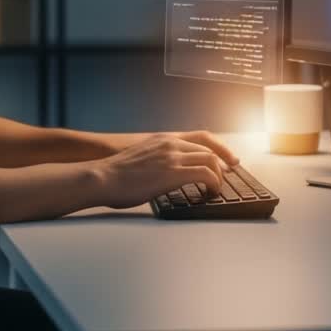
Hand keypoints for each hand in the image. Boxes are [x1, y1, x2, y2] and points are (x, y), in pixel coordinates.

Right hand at [91, 133, 231, 208]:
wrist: (103, 177)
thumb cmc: (115, 174)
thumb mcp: (140, 159)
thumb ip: (156, 161)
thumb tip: (163, 174)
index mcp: (162, 139)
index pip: (200, 138)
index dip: (218, 148)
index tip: (227, 159)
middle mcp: (170, 144)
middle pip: (208, 149)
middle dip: (222, 164)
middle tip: (225, 178)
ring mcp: (172, 157)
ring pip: (210, 160)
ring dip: (218, 176)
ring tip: (216, 188)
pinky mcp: (173, 172)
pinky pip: (205, 174)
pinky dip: (214, 183)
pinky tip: (211, 192)